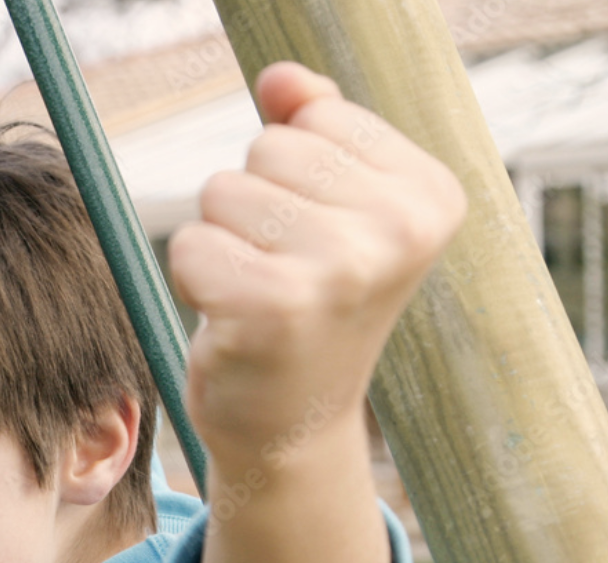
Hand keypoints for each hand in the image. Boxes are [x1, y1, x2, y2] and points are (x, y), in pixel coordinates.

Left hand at [172, 62, 466, 562]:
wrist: (292, 428)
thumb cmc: (306, 309)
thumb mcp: (328, 213)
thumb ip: (312, 129)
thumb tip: (280, 79)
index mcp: (429, 196)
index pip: (313, 117)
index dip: (291, 177)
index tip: (318, 245)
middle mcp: (398, 230)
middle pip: (265, 148)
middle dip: (251, 209)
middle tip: (282, 279)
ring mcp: (339, 269)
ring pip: (221, 192)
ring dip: (221, 245)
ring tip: (258, 300)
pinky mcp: (272, 308)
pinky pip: (189, 244)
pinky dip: (194, 280)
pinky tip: (232, 324)